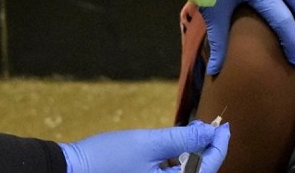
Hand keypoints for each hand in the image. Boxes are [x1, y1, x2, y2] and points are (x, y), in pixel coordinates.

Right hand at [60, 120, 229, 172]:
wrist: (70, 171)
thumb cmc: (108, 159)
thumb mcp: (149, 143)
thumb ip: (184, 137)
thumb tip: (212, 130)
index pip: (209, 169)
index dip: (220, 146)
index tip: (224, 126)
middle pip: (199, 172)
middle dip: (208, 150)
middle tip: (211, 126)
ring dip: (193, 154)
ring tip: (193, 130)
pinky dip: (177, 160)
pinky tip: (174, 145)